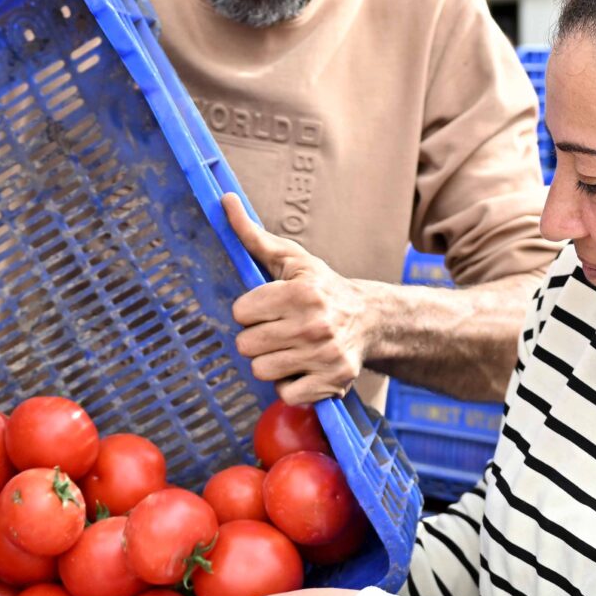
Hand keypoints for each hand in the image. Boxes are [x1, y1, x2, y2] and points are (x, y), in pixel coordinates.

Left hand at [224, 195, 375, 403]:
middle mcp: (314, 324)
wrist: (371, 318)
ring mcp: (324, 356)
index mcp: (300, 293)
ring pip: (262, 371)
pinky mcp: (332, 382)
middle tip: (278, 330)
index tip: (268, 308)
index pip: (240, 313)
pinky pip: (286, 394)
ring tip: (289, 348)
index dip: (249, 312)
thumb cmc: (322, 287)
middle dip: (257, 338)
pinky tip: (302, 368)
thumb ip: (253, 235)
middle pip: (246, 345)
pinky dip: (290, 385)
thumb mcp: (291, 259)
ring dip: (271, 363)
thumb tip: (225, 201)